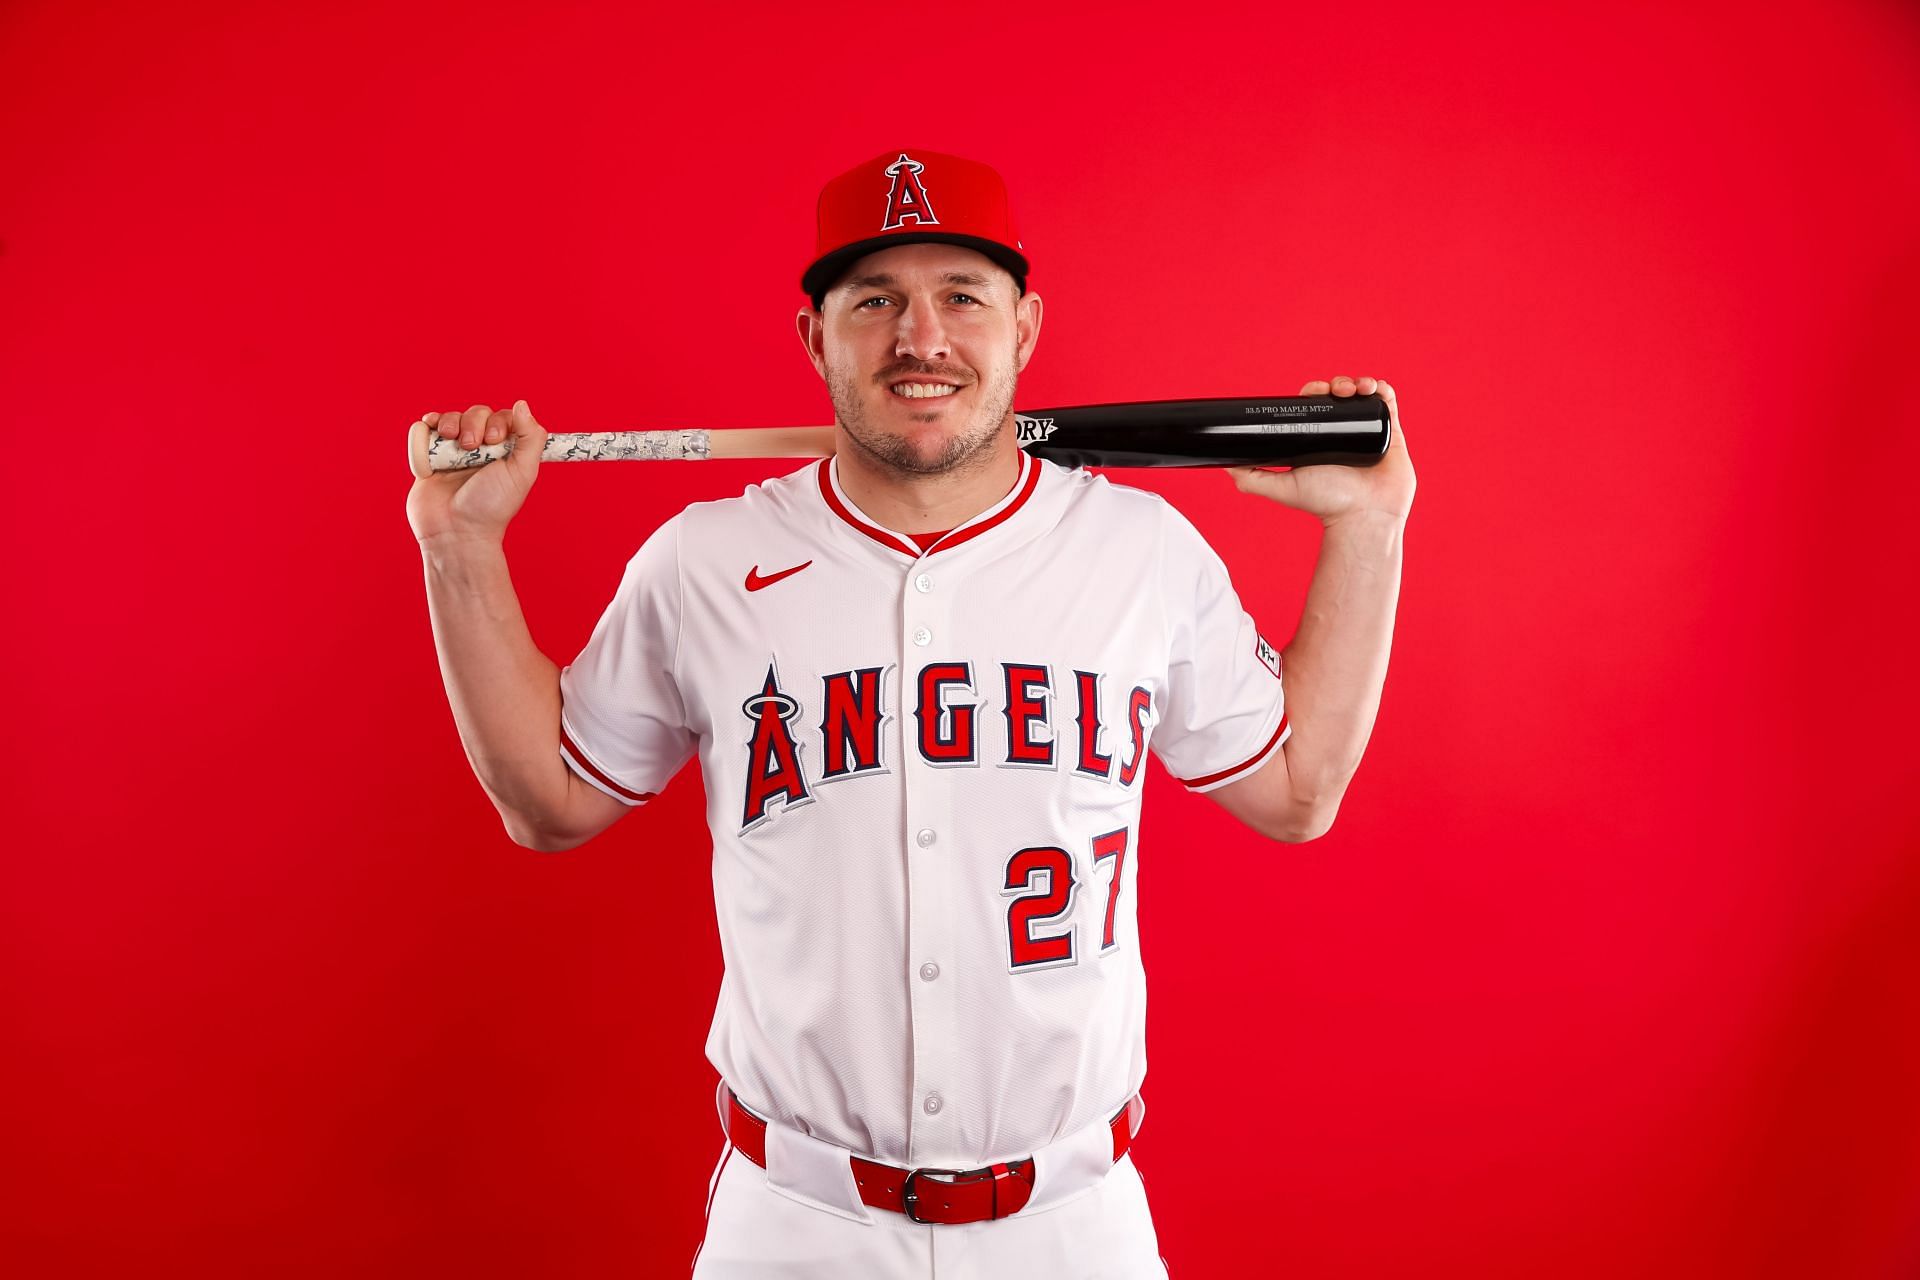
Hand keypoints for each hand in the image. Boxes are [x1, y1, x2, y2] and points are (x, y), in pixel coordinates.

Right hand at [405, 400, 547, 545]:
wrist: (455, 531)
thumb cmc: (491, 507)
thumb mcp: (522, 473)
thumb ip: (530, 438)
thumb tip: (522, 404)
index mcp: (503, 452)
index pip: (502, 417)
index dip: (497, 421)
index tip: (494, 440)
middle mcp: (479, 449)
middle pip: (476, 413)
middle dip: (474, 423)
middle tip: (472, 447)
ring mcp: (452, 452)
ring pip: (451, 417)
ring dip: (450, 422)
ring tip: (452, 443)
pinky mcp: (428, 457)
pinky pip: (425, 428)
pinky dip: (428, 425)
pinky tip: (432, 430)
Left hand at [1229, 376, 1414, 524]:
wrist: (1363, 518)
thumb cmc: (1327, 505)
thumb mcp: (1283, 488)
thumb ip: (1252, 479)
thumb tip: (1224, 465)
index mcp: (1318, 440)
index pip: (1314, 404)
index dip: (1313, 391)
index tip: (1313, 390)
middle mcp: (1341, 434)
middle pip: (1338, 395)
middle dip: (1335, 384)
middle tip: (1334, 389)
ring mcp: (1366, 431)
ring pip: (1362, 395)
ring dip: (1357, 382)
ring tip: (1355, 389)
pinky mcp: (1390, 433)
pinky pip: (1387, 403)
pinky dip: (1381, 389)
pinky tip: (1374, 388)